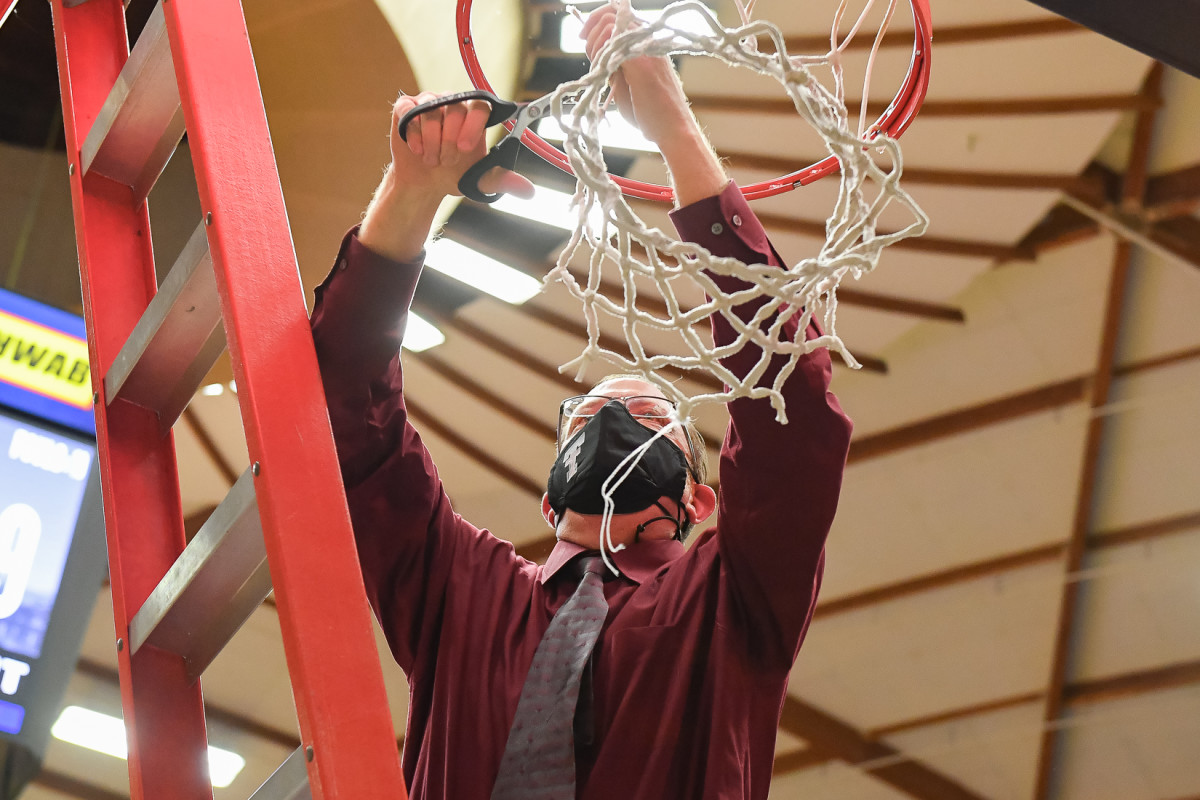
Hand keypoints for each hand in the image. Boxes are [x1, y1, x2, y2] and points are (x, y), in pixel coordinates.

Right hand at [359, 91, 533, 260]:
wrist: (425, 184)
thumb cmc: (454, 175)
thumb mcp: (481, 180)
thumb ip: (504, 180)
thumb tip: (529, 192)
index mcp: (474, 115)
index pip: (480, 105)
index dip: (473, 125)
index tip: (466, 148)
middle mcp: (453, 103)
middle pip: (454, 108)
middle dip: (450, 139)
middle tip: (448, 160)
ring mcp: (429, 103)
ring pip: (431, 111)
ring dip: (432, 141)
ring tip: (433, 160)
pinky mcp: (407, 109)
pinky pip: (410, 111)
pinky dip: (414, 134)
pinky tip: (417, 151)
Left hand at [580, 4, 727, 204]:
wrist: (673, 130)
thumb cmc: (652, 113)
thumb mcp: (628, 83)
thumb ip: (616, 66)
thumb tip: (598, 55)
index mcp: (647, 43)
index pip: (618, 16)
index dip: (595, 22)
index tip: (583, 38)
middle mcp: (648, 41)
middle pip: (610, 14)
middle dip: (590, 32)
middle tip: (589, 56)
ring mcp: (646, 49)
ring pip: (609, 25)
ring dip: (594, 46)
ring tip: (598, 71)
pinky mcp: (641, 63)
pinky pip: (613, 43)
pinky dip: (600, 55)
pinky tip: (603, 75)